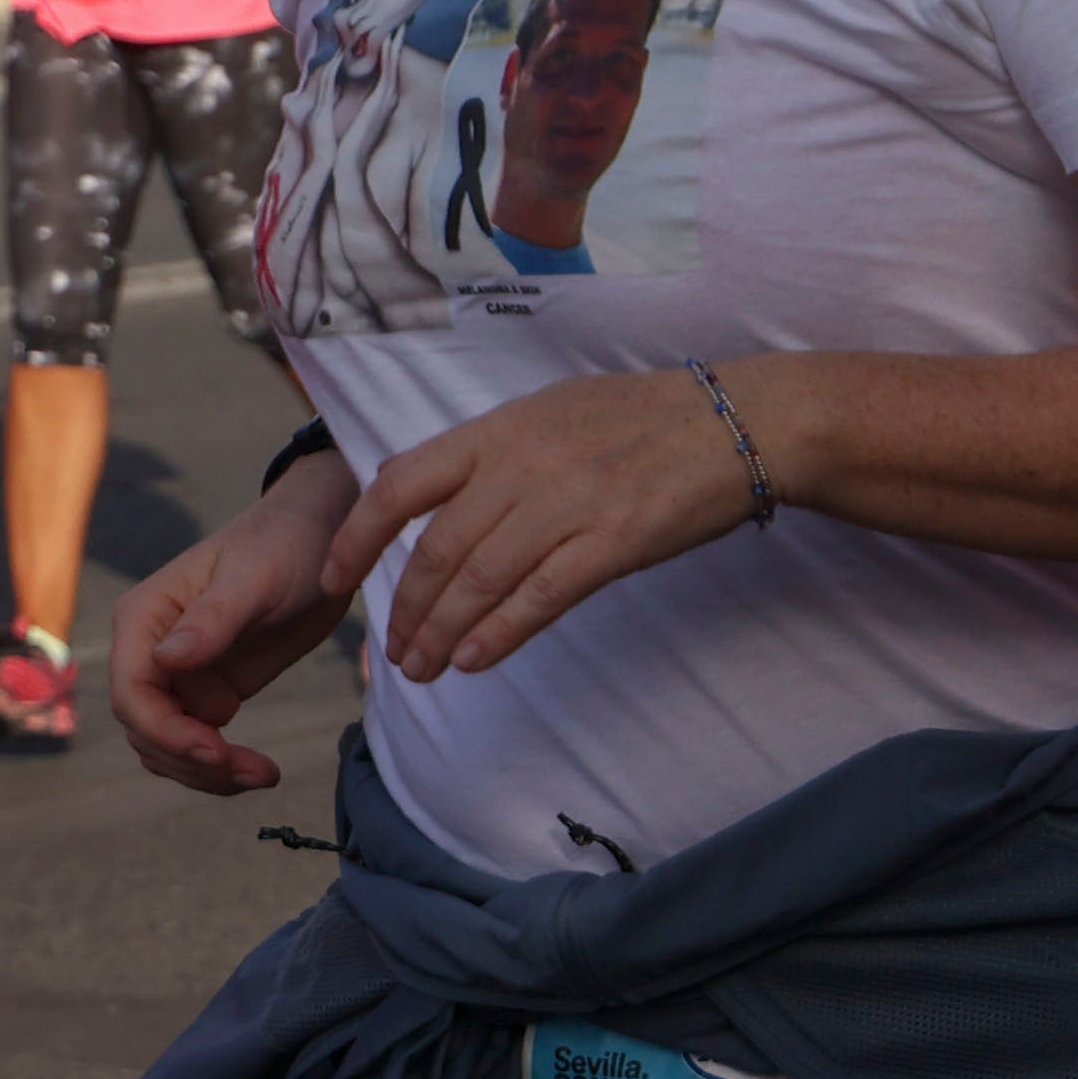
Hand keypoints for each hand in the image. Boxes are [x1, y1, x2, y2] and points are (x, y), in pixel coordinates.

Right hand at [111, 460, 362, 794]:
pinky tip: (260, 770)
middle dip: (192, 759)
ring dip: (206, 772)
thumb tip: (167, 659)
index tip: (215, 751)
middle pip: (146, 729)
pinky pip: (198, 739)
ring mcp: (180, 673)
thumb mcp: (255, 578)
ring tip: (264, 775)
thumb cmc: (286, 542)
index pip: (133, 693)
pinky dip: (219, 764)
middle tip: (255, 773)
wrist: (328, 536)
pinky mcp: (212, 687)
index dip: (166, 731)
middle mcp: (151, 650)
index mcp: (144, 619)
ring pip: (167, 744)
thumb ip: (212, 619)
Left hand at [331, 371, 771, 682]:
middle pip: (437, 548)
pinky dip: (502, 632)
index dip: (356, 537)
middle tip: (394, 653)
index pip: (401, 484)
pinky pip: (541, 595)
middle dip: (405, 609)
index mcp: (503, 428)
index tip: (334, 578)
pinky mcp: (615, 540)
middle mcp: (525, 464)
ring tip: (426, 669)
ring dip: (443, 633)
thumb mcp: (559, 410)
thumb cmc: (654, 416)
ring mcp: (571, 502)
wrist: (742, 421)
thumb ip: (499, 451)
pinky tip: (477, 659)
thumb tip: (441, 493)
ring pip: (480, 580)